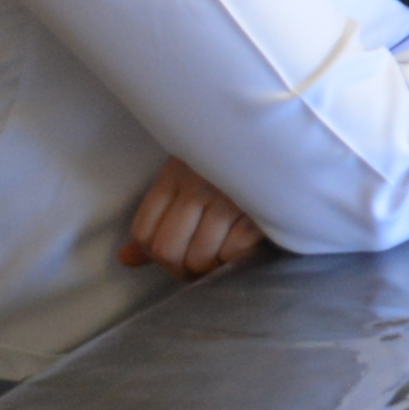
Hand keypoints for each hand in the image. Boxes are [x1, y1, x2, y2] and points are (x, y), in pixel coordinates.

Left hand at [120, 156, 264, 280]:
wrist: (282, 142)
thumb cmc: (229, 165)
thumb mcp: (186, 180)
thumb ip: (157, 221)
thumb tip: (126, 259)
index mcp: (174, 175)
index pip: (144, 233)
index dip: (154, 254)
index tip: (175, 253)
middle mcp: (197, 186)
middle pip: (167, 251)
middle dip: (181, 267)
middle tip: (199, 263)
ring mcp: (228, 199)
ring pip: (199, 258)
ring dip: (211, 266)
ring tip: (223, 252)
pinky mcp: (258, 211)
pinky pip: (234, 253)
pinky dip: (237, 257)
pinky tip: (244, 241)